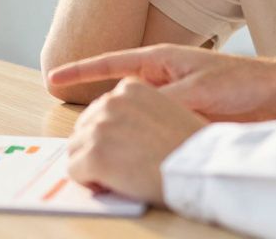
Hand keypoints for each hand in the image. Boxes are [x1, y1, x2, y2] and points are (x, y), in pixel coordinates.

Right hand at [48, 44, 275, 121]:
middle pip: (116, 92)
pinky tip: (129, 153)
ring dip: (117, 127)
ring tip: (94, 142)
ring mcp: (170, 100)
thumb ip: (165, 100)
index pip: (110, 64)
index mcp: (160, 61)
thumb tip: (134, 116)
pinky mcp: (182, 119)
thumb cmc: (241, 81)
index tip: (53, 77)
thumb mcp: (197, 88)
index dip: (80, 71)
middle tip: (71, 124)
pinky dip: (140, 140)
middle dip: (93, 106)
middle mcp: (161, 79)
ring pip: (133, 115)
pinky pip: (152, 130)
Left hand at [66, 77, 206, 204]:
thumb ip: (140, 111)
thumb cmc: (192, 146)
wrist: (201, 167)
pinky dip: (87, 181)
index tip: (120, 146)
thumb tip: (121, 130)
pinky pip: (74, 169)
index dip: (109, 132)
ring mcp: (100, 128)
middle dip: (96, 147)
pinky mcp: (94, 155)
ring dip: (90, 164)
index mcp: (130, 88)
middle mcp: (111, 102)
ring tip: (115, 176)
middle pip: (84, 127)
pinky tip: (108, 185)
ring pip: (75, 148)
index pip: (101, 108)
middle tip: (119, 164)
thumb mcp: (169, 110)